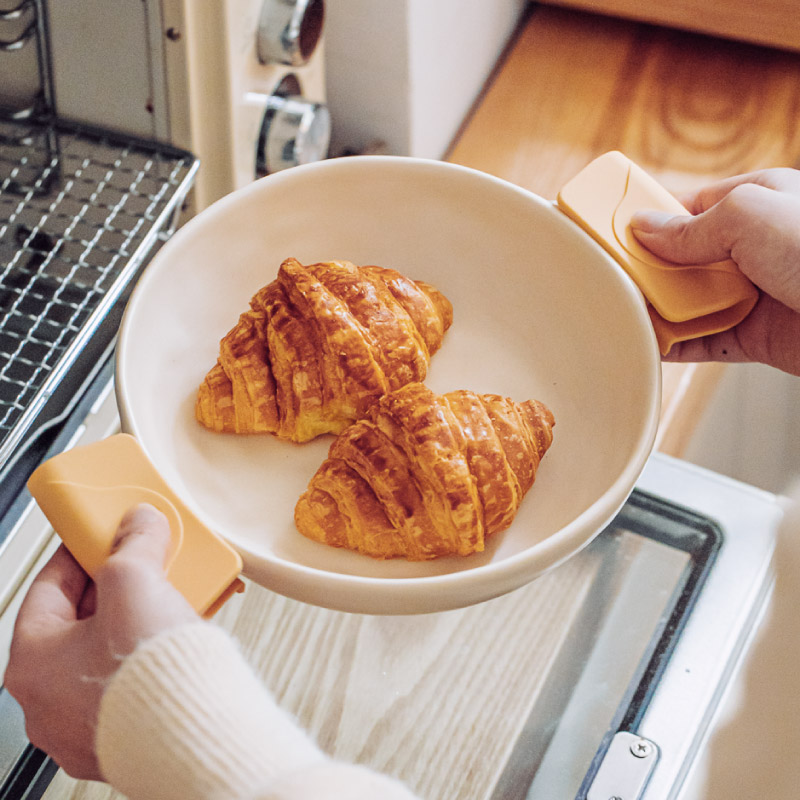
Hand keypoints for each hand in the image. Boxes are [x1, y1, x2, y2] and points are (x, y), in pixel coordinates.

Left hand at [3, 504, 197, 780]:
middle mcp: (49, 704)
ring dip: (137, 624)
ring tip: (168, 602)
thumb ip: (134, 544)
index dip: (78, 553)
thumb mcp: (136, 580)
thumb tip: (138, 524)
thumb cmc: (151, 676)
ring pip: (107, 657)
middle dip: (116, 589)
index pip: (47, 589)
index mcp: (32, 665)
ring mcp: (86, 727)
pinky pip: (132, 685)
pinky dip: (153, 659)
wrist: (198, 734)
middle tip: (142, 567)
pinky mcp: (124, 739)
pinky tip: (179, 641)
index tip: (100, 537)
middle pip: (81, 623)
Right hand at [630, 168, 799, 375]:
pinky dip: (673, 345)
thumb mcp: (751, 217)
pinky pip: (702, 342)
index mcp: (756, 203)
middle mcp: (752, 249)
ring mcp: (752, 294)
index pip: (687, 208)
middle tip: (612, 277)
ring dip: (656, 309)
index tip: (610, 231)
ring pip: (688, 302)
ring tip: (622, 311)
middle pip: (681, 258)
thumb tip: (644, 228)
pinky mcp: (754, 337)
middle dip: (648, 270)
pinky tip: (648, 342)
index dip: (647, 220)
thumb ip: (692, 226)